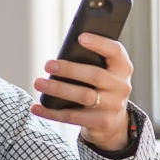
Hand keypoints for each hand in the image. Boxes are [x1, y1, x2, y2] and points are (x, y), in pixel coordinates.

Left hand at [31, 33, 132, 151]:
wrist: (112, 121)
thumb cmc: (100, 87)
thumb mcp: (103, 72)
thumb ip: (90, 61)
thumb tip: (60, 58)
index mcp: (123, 67)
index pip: (115, 51)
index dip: (99, 43)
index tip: (80, 37)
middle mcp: (122, 86)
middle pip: (95, 75)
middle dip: (69, 69)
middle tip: (48, 65)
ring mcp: (114, 106)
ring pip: (84, 96)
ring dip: (58, 89)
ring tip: (39, 83)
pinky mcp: (102, 122)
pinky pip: (73, 117)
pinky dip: (52, 112)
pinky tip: (37, 107)